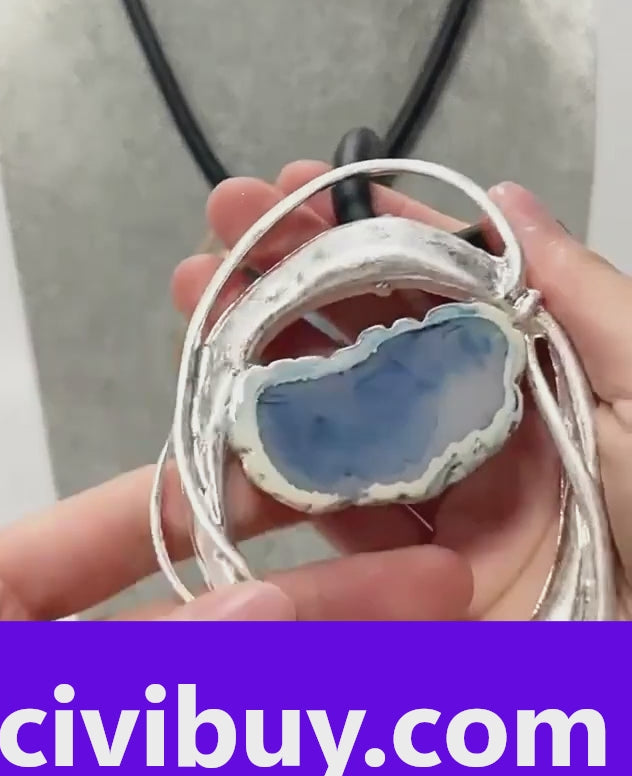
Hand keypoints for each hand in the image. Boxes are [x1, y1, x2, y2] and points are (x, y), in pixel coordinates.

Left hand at [0, 464, 470, 775]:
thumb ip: (116, 700)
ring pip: (194, 763)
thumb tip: (264, 613)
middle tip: (420, 589)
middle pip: (170, 653)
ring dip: (310, 727)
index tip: (312, 478)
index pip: (89, 543)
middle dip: (300, 622)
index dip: (204, 502)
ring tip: (424, 680)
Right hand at [172, 161, 631, 622]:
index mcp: (541, 372)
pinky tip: (219, 435)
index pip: (441, 281)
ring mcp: (448, 505)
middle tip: (213, 244)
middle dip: (288, 282)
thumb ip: (584, 300)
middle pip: (371, 342)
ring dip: (261, 370)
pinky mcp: (419, 584)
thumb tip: (506, 200)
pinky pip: (339, 527)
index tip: (290, 191)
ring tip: (192, 319)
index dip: (364, 230)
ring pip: (337, 424)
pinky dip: (277, 484)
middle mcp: (486, 426)